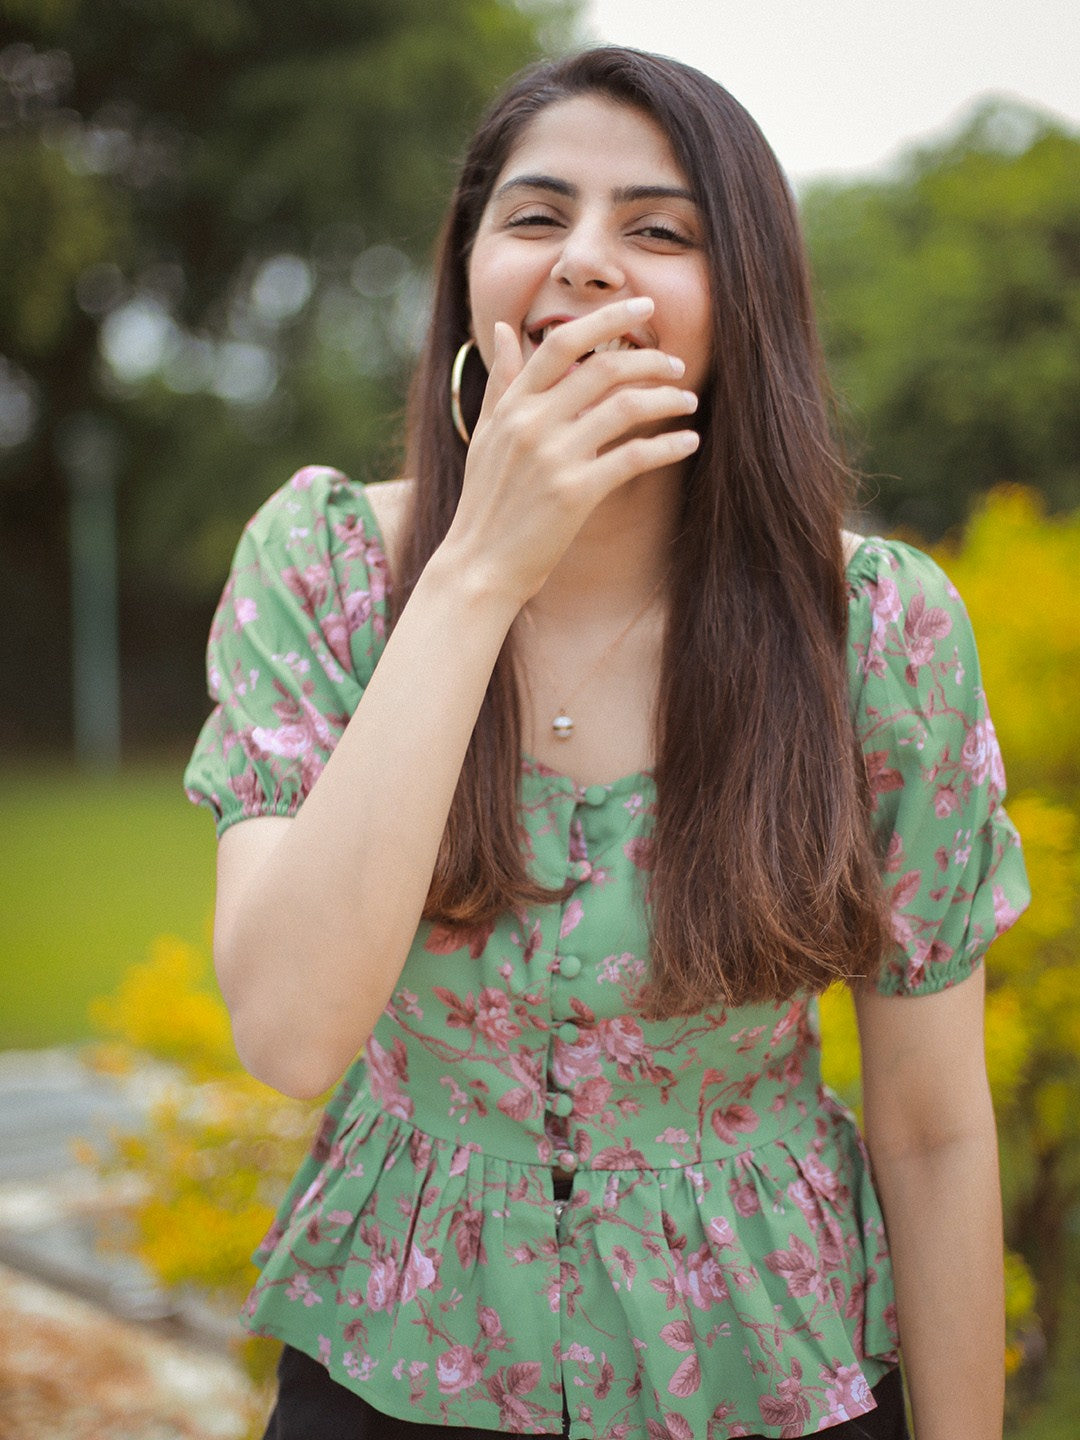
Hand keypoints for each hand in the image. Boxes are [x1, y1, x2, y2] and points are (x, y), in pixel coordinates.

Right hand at [443, 297, 699, 605]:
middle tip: (677, 366)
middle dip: (649, 360)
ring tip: (688, 403)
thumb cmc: (485, 502)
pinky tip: (688, 443)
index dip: (606, 319)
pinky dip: (668, 446)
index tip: (642, 307)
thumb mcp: (487, 435)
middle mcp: (531, 424)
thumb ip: (501, 381)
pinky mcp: (575, 493)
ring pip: (624, 408)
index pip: (560, 343)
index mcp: (512, 406)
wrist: (479, 565)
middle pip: (602, 369)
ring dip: (666, 400)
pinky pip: (633, 457)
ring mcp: (553, 457)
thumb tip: (499, 328)